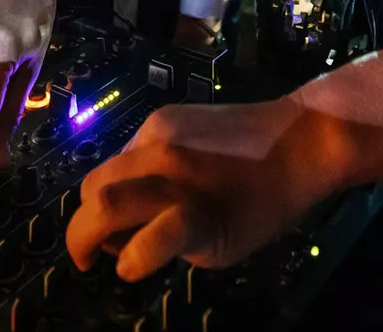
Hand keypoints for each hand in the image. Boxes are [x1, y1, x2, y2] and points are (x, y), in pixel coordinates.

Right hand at [65, 99, 330, 280]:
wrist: (299, 139)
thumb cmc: (266, 205)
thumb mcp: (222, 247)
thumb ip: (166, 247)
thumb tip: (121, 244)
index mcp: (189, 209)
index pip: (125, 231)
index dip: (96, 253)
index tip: (98, 267)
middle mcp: (166, 165)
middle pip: (93, 193)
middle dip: (82, 228)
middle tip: (98, 249)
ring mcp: (160, 132)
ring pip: (103, 171)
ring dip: (102, 201)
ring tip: (132, 215)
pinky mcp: (162, 114)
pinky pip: (125, 152)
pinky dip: (125, 177)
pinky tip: (155, 184)